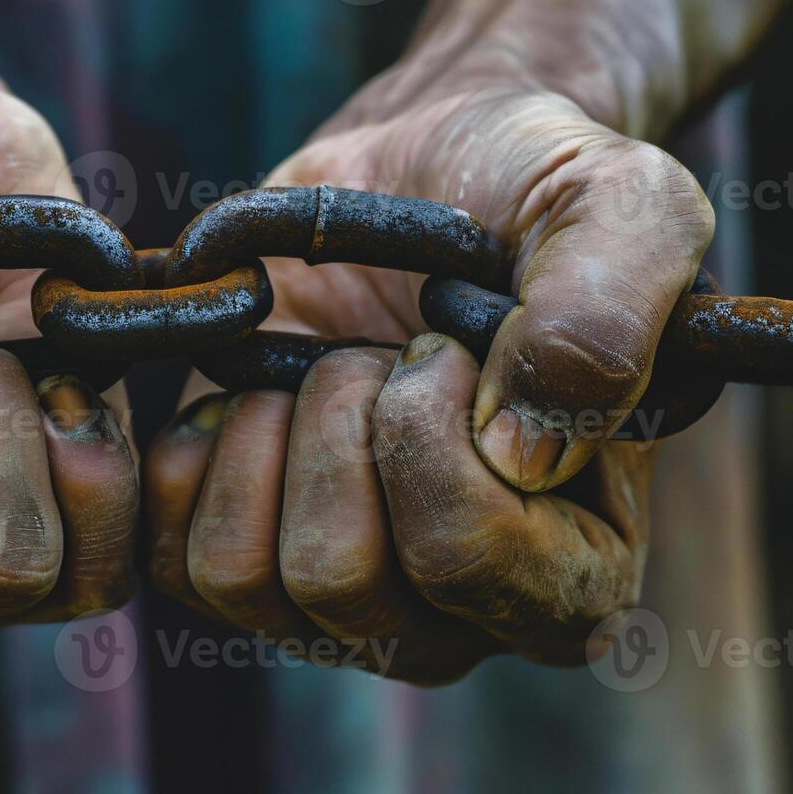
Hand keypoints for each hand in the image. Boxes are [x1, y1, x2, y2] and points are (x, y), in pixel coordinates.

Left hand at [145, 79, 709, 682]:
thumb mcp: (619, 208)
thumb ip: (606, 317)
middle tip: (384, 349)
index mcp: (576, 578)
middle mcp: (452, 622)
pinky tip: (263, 393)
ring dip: (271, 429)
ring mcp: (337, 611)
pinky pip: (173, 550)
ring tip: (326, 369)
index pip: (462, 560)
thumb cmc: (531, 198)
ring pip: (240, 574)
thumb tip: (519, 453)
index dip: (429, 426)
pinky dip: (202, 446)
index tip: (449, 342)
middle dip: (342, 416)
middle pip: (337, 576)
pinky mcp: (240, 570)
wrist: (422, 172)